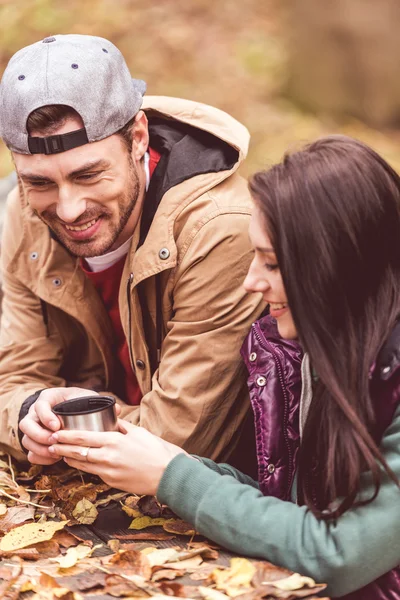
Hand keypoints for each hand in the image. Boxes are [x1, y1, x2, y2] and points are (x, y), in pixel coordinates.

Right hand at [19, 388, 98, 464]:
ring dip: (40, 449)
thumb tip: (118, 410)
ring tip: (56, 453)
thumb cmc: (77, 401)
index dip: (46, 416)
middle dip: (40, 435)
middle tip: (56, 442)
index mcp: (48, 398)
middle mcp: (35, 412)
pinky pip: (30, 452)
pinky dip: (40, 458)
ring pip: (26, 440)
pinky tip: (54, 459)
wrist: (68, 408)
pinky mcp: (34, 441)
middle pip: (26, 425)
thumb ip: (99, 402)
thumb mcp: (86, 397)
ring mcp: (32, 427)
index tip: (57, 426)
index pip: (40, 405)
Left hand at [49, 421, 185, 495]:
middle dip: (62, 448)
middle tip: (50, 443)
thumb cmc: (157, 450)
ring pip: (82, 464)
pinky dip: (84, 467)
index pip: (83, 437)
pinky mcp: (112, 482)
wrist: (168, 474)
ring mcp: (109, 471)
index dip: (66, 436)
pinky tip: (79, 464)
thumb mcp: (139, 432)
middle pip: (78, 452)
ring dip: (69, 459)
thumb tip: (113, 421)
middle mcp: (108, 456)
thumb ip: (122, 426)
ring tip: (59, 454)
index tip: (56, 433)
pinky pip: (94, 472)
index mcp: (114, 440)